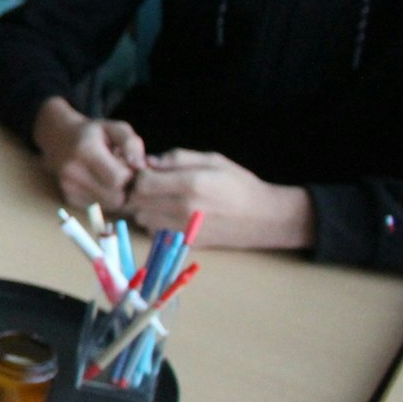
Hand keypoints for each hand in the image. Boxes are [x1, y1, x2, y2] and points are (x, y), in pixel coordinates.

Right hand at [31, 96, 145, 211]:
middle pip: (115, 198)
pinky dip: (105, 199)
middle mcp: (73, 173)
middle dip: (125, 189)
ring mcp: (68, 188)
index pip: (118, 179)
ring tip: (111, 178)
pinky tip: (101, 183)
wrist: (58, 139)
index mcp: (85, 151)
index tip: (128, 166)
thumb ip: (131, 143)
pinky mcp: (69, 199)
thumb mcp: (114, 128)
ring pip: (109, 206)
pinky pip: (99, 208)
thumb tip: (140, 166)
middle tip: (123, 174)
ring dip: (116, 195)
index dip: (130, 175)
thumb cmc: (92, 134)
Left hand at [126, 149, 314, 249]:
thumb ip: (178, 158)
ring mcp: (184, 229)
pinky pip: (155, 232)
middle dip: (139, 191)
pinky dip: (155, 223)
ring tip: (162, 199)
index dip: (140, 175)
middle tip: (152, 185)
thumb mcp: (212, 160)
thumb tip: (149, 161)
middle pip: (138, 201)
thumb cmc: (239, 184)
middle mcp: (183, 209)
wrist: (264, 218)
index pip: (143, 182)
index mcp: (190, 184)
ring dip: (145, 208)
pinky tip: (170, 214)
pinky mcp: (186, 243)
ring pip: (143, 218)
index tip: (149, 171)